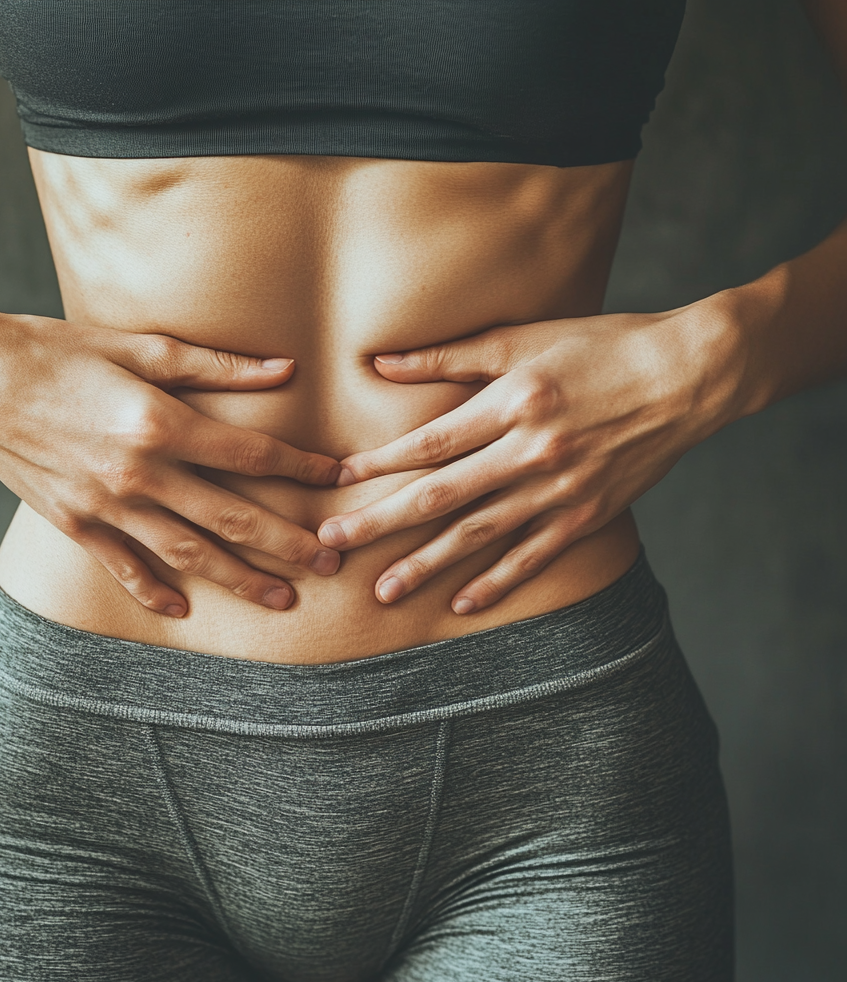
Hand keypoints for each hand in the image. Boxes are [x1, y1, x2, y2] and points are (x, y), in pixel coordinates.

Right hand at [0, 301, 341, 615]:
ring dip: (238, 579)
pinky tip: (183, 610)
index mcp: (158, 423)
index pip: (251, 455)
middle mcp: (138, 474)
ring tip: (281, 599)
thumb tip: (284, 368)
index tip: (338, 478)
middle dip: (287, 543)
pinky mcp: (73, 523)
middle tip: (331, 563)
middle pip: (231, 518)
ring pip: (187, 553)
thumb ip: (215, 366)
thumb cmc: (55, 350)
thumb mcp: (138, 346)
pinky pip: (122, 567)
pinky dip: (153, 591)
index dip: (301, 468)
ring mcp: (104, 505)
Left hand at [317, 307, 738, 612]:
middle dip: (381, 522)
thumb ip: (450, 356)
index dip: (380, 462)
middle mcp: (531, 452)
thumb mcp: (525, 338)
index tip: (339, 478)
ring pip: (479, 535)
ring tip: (382, 591)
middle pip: (441, 495)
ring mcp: (559, 490)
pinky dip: (498, 581)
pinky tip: (461, 603)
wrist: (689, 376)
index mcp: (513, 404)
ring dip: (427, 564)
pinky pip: (534, 556)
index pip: (431, 442)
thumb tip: (380, 362)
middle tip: (332, 543)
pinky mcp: (586, 515)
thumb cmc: (601, 347)